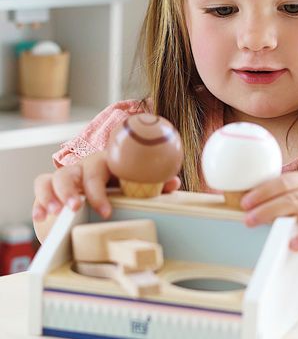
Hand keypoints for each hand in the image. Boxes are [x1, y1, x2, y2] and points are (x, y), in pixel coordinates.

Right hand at [33, 150, 180, 221]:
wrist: (104, 196)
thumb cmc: (122, 189)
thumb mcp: (136, 189)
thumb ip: (154, 186)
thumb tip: (173, 183)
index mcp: (107, 164)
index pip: (99, 169)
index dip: (99, 190)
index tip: (104, 212)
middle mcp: (84, 168)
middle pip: (72, 171)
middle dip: (71, 191)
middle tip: (75, 209)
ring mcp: (67, 177)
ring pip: (53, 177)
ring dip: (52, 195)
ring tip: (55, 213)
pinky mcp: (51, 188)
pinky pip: (40, 186)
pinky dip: (40, 201)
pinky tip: (42, 216)